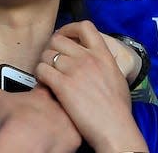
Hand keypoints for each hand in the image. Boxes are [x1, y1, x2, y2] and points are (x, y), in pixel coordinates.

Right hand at [0, 84, 80, 152]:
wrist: (25, 139)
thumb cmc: (13, 118)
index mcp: (42, 94)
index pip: (46, 85)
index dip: (41, 89)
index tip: (36, 95)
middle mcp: (58, 105)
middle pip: (61, 102)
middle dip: (54, 108)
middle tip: (42, 116)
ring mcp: (68, 122)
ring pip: (69, 119)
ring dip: (61, 124)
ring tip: (49, 131)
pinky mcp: (74, 140)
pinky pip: (74, 139)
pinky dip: (66, 142)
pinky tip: (55, 144)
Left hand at [35, 21, 147, 152]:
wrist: (115, 130)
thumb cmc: (118, 110)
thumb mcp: (117, 77)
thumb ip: (103, 63)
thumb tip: (95, 58)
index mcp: (103, 55)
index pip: (85, 26)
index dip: (69, 28)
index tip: (64, 36)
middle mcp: (88, 58)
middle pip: (58, 39)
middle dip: (51, 47)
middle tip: (50, 58)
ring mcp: (74, 70)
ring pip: (46, 54)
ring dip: (43, 62)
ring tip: (47, 73)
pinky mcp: (62, 85)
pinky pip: (41, 69)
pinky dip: (39, 74)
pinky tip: (45, 82)